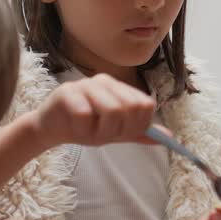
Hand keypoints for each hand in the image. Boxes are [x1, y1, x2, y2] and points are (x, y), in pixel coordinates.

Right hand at [32, 73, 154, 151]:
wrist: (51, 129)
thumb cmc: (84, 127)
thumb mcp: (116, 132)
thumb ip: (140, 132)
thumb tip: (169, 138)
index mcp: (118, 87)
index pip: (146, 105)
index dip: (138, 125)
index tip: (122, 133)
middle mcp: (103, 81)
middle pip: (131, 108)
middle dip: (119, 130)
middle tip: (103, 134)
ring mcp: (84, 85)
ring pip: (111, 111)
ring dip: (101, 132)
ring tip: (89, 132)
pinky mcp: (66, 93)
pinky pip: (85, 116)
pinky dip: (83, 131)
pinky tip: (75, 128)